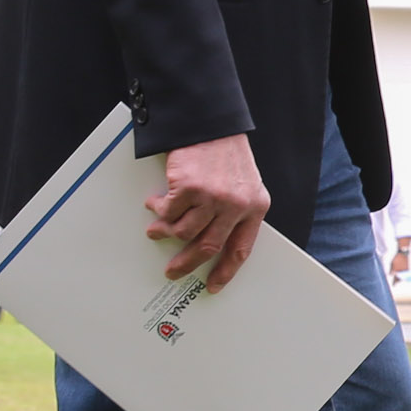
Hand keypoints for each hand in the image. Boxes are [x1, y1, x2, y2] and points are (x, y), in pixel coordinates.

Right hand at [145, 134, 271, 290]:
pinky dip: (157, 211)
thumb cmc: (226, 154)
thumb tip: (209, 242)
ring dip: (165, 234)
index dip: (225, 271)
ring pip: (183, 232)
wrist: (212, 124)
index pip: (241, 249)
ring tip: (157, 230)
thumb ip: (234, 211)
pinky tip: (155, 203)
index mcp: (255, 207)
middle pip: (208, 247)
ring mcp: (212, 197)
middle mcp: (236, 205)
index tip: (213, 285)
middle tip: (173, 271)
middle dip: (187, 263)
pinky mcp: (188, 188)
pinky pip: (167, 213)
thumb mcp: (244, 184)